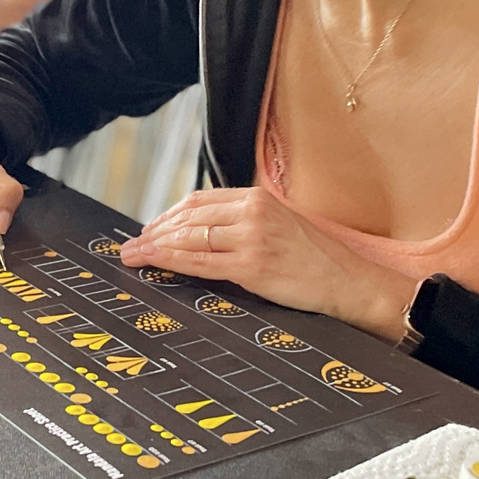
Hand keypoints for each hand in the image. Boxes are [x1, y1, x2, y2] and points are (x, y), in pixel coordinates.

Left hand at [118, 187, 414, 338]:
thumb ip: (243, 220)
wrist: (348, 280)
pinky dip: (174, 262)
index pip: (198, 202)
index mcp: (256, 198)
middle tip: (130, 245)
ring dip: (155, 247)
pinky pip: (202, 263)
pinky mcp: (253, 266)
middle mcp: (251, 212)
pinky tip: (157, 264)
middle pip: (188, 217)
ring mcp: (252, 238)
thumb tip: (200, 230)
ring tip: (133, 256)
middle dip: (154, 232)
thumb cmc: (314, 256)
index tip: (149, 229)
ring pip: (190, 239)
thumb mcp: (278, 222)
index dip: (168, 216)